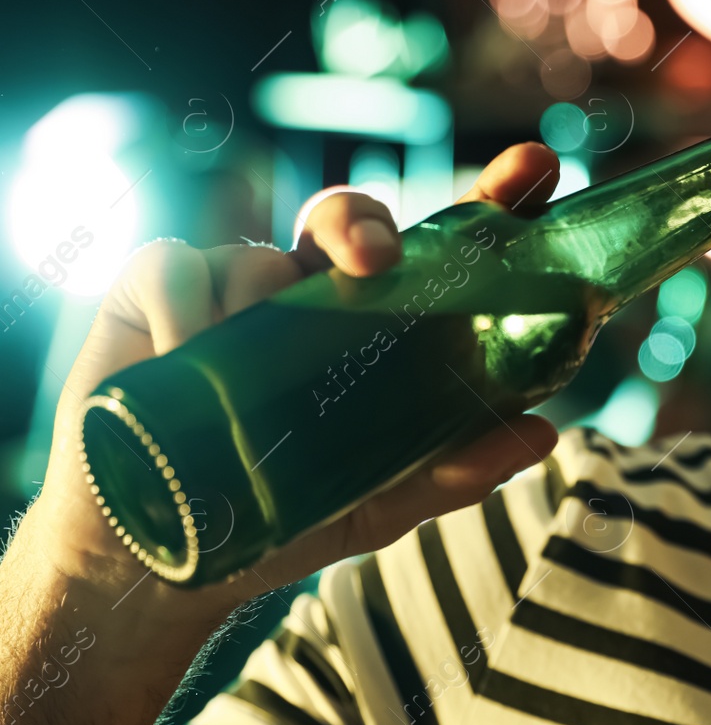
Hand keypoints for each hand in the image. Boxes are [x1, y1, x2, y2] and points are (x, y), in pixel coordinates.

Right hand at [31, 142, 563, 619]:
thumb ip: (455, 471)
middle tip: (380, 260)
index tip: (537, 166)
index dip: (491, 201)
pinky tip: (188, 357)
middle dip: (365, 224)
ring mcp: (233, 288)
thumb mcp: (380, 502)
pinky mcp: (155, 293)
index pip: (442, 249)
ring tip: (246, 379)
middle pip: (349, 220)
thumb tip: (541, 433)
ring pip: (262, 254)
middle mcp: (311, 293)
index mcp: (378, 326)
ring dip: (264, 304)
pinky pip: (178, 267)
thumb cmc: (281, 516)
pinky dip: (188, 310)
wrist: (163, 559)